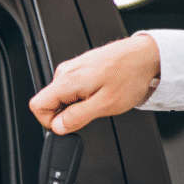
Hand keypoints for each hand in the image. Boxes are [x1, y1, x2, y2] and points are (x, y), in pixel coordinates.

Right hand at [29, 34, 159, 133]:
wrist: (146, 56)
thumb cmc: (130, 76)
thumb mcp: (105, 104)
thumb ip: (77, 117)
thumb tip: (58, 127)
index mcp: (67, 80)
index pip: (37, 106)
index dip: (50, 122)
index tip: (68, 125)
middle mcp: (65, 71)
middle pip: (48, 102)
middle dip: (66, 114)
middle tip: (91, 110)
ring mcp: (72, 68)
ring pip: (61, 97)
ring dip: (76, 105)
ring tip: (99, 99)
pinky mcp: (80, 68)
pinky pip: (71, 89)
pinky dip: (82, 96)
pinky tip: (101, 92)